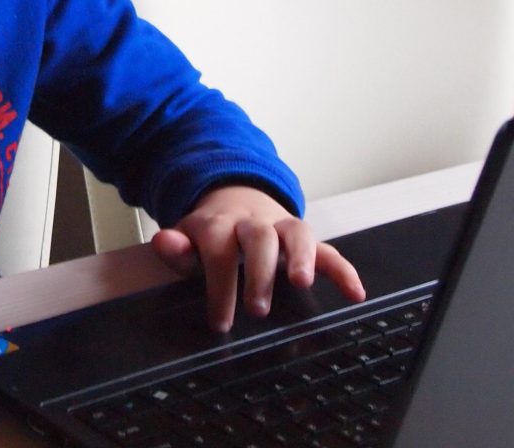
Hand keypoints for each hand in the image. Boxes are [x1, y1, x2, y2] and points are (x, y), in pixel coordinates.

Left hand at [150, 185, 365, 332]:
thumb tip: (163, 242)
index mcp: (219, 223)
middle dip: (259, 271)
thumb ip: (177, 248)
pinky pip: (327, 249)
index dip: (219, 285)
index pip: (219, 250)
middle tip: (257, 307)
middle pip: (259, 237)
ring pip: (296, 232)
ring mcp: (281, 227)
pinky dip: (342, 268)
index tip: (220, 321)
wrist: (233, 196)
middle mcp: (253, 222)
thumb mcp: (188, 239)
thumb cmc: (211, 232)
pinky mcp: (303, 238)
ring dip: (301, 255)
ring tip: (301, 282)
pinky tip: (355, 292)